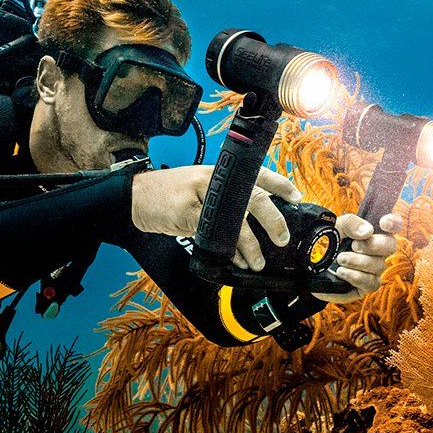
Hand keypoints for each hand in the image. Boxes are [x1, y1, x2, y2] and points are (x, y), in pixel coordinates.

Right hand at [130, 165, 300, 269]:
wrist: (136, 196)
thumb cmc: (172, 194)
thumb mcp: (201, 186)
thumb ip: (226, 197)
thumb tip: (256, 217)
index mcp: (221, 171)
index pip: (257, 173)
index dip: (279, 184)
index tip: (296, 197)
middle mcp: (214, 178)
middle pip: (252, 197)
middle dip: (272, 220)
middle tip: (282, 239)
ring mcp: (200, 193)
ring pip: (235, 221)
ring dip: (249, 245)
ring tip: (256, 262)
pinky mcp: (187, 211)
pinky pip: (214, 234)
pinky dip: (226, 250)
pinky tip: (233, 260)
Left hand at [316, 213, 401, 301]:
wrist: (308, 267)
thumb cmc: (325, 244)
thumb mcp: (334, 227)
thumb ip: (350, 223)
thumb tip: (368, 231)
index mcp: (371, 232)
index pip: (393, 225)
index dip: (393, 222)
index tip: (383, 222)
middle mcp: (376, 251)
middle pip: (390, 245)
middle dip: (373, 245)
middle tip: (354, 245)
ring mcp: (372, 269)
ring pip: (378, 265)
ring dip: (358, 261)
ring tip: (340, 259)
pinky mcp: (365, 286)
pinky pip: (371, 283)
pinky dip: (356, 276)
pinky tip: (341, 272)